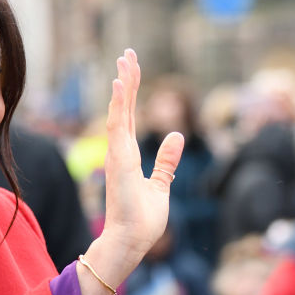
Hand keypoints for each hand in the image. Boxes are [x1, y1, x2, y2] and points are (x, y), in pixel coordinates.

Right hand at [101, 48, 183, 264]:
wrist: (130, 241)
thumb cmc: (142, 221)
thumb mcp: (160, 186)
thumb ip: (166, 162)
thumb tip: (177, 137)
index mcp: (128, 156)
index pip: (130, 116)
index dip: (131, 92)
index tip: (131, 69)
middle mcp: (120, 151)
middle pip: (124, 108)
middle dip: (127, 79)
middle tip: (127, 53)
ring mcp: (117, 154)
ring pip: (119, 111)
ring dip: (123, 85)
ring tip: (125, 59)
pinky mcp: (119, 160)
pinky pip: (118, 126)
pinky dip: (119, 104)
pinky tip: (121, 83)